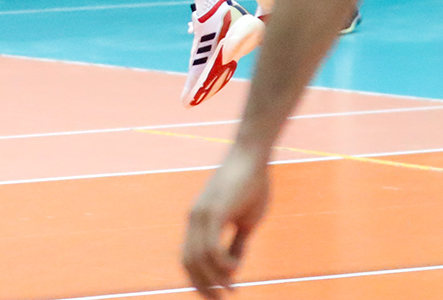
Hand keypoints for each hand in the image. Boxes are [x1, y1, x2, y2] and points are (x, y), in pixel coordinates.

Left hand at [183, 145, 271, 296]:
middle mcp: (194, 218)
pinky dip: (222, 264)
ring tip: (232, 289)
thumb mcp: (245, 221)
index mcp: (198, 220)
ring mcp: (202, 214)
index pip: (189, 258)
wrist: (253, 156)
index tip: (217, 294)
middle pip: (189, 263)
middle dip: (203, 286)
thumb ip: (236, 242)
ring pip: (199, 259)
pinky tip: (235, 269)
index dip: (199, 280)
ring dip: (215, 280)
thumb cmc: (251, 185)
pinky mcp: (214, 211)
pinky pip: (211, 247)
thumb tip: (233, 267)